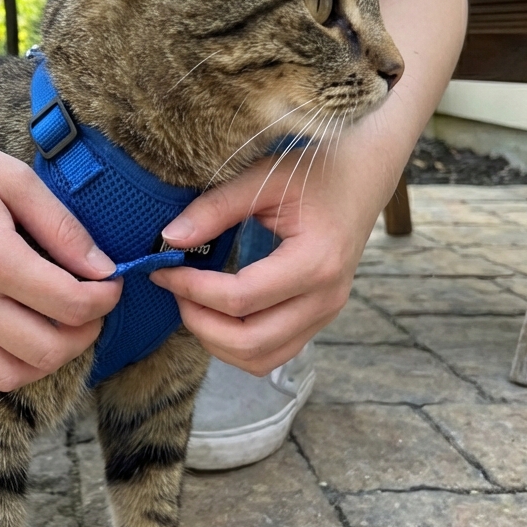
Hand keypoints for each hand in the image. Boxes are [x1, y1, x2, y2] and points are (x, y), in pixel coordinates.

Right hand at [0, 105, 121, 390]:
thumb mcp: (15, 179)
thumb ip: (64, 229)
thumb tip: (104, 270)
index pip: (71, 305)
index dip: (105, 299)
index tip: (111, 283)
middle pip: (47, 350)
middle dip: (86, 333)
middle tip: (92, 308)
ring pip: (10, 375)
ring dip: (46, 359)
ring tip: (58, 327)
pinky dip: (1, 366)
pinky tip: (15, 337)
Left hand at [150, 129, 395, 375]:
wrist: (364, 174)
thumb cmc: (317, 168)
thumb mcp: (263, 177)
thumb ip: (215, 209)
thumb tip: (170, 240)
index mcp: (315, 262)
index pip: (240, 298)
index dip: (191, 289)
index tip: (162, 269)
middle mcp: (325, 298)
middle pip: (249, 342)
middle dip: (199, 322)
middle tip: (174, 290)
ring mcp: (326, 313)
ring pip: (260, 358)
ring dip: (216, 341)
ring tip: (193, 304)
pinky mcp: (319, 318)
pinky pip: (273, 353)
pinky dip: (237, 344)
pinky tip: (217, 313)